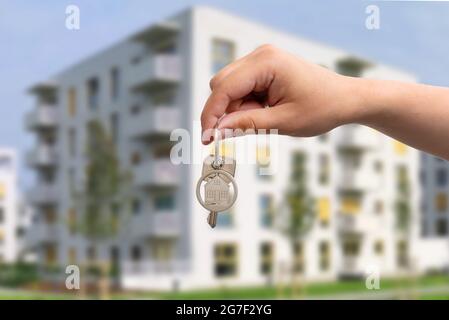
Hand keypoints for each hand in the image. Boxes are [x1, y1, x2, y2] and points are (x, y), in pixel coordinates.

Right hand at [201, 44, 361, 143]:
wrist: (344, 99)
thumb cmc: (322, 108)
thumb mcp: (284, 122)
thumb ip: (247, 124)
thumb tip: (217, 131)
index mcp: (266, 62)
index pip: (224, 87)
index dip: (211, 114)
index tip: (206, 138)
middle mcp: (260, 55)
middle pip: (222, 85)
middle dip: (225, 112)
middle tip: (241, 132)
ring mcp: (261, 60)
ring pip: (229, 88)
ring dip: (237, 109)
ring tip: (264, 119)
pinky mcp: (263, 69)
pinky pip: (241, 89)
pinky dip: (245, 105)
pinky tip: (264, 112)